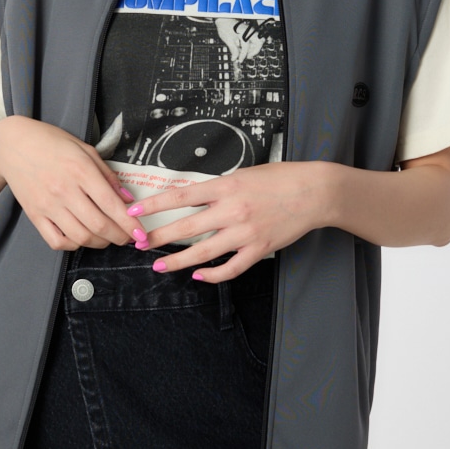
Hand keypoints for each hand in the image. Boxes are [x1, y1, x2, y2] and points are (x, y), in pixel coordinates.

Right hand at [0, 117, 137, 251]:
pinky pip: (56, 241)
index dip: (130, 223)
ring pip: (80, 237)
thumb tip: (128, 199)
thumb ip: (108, 175)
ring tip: (108, 238)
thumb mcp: (85, 149)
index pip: (111, 204)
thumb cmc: (52, 143)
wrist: (12, 145)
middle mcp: (64, 190)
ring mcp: (48, 205)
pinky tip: (82, 238)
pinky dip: (73, 245)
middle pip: (98, 225)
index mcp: (80, 170)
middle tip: (128, 238)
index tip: (141, 233)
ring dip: (100, 243)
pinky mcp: (34, 215)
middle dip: (119, 237)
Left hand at [127, 162, 332, 281]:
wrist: (314, 192)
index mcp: (226, 186)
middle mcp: (232, 210)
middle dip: (159, 237)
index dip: (154, 205)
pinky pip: (231, 268)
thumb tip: (192, 198)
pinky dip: (213, 275)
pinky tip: (199, 275)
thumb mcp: (244, 173)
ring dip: (178, 261)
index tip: (134, 213)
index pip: (180, 196)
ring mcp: (245, 232)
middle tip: (139, 244)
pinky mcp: (259, 249)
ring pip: (203, 251)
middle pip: (186, 226)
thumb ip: (218, 187)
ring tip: (160, 266)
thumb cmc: (280, 178)